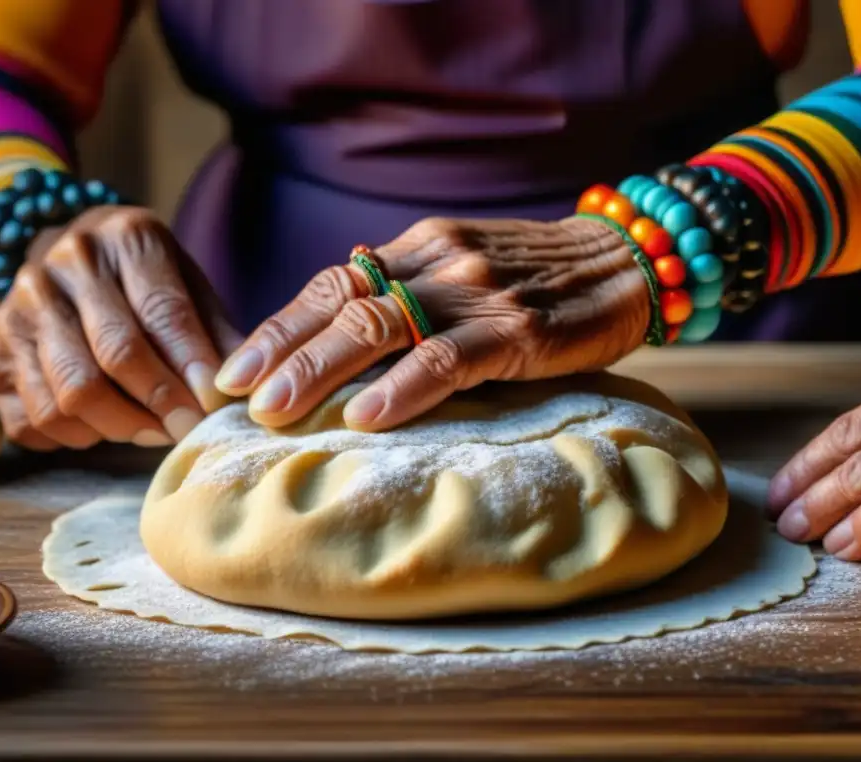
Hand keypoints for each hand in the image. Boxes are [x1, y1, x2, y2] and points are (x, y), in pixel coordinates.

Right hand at [0, 206, 241, 450]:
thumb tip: (246, 386)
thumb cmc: (145, 281)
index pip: (163, 312)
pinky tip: (106, 428)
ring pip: (72, 393)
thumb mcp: (190, 285)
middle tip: (188, 429)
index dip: (192, 367)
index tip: (215, 407)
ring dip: (122, 426)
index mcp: (126, 237)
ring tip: (154, 430)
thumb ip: (218, 332)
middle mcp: (64, 265)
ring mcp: (18, 309)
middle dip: (161, 404)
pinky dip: (77, 438)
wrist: (70, 258)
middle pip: (115, 355)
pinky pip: (35, 419)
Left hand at [215, 216, 649, 430]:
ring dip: (319, 370)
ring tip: (275, 411)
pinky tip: (364, 416)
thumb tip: (348, 344)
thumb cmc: (541, 277)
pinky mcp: (516, 329)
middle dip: (281, 351)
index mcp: (421, 246)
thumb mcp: (467, 268)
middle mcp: (438, 261)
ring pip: (380, 327)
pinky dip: (401, 388)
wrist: (627, 261)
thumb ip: (414, 293)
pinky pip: (446, 358)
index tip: (235, 365)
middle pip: (342, 303)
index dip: (279, 324)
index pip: (333, 282)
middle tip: (233, 395)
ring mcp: (476, 292)